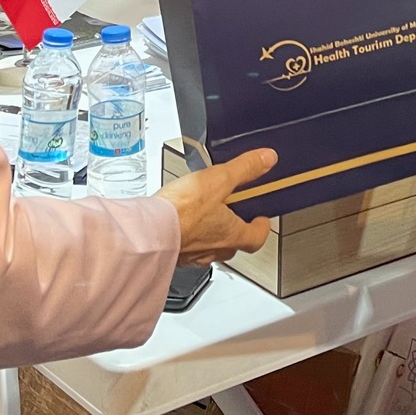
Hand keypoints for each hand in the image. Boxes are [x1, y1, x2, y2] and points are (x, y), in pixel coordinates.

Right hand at [154, 147, 276, 265]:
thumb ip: (245, 169)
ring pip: (210, 246)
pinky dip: (189, 236)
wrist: (147, 231)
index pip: (256, 238)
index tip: (262, 219)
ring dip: (211, 232)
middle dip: (236, 228)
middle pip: (234, 243)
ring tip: (205, 212)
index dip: (262, 227)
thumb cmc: (182, 212)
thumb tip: (267, 159)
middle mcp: (214, 250)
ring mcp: (193, 255)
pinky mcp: (174, 254)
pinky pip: (187, 247)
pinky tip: (180, 221)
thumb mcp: (219, 180)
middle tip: (234, 211)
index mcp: (231, 234)